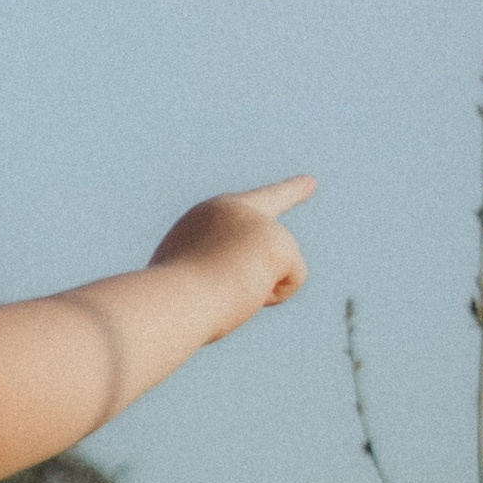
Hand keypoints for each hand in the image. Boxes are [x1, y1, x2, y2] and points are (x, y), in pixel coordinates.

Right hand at [148, 177, 314, 338]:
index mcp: (205, 217)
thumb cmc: (172, 302)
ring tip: (226, 291)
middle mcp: (232, 210)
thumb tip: (237, 290)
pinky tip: (246, 293)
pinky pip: (294, 279)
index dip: (265, 192)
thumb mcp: (187, 283)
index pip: (239, 202)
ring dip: (261, 288)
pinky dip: (276, 295)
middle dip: (292, 190)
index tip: (301, 180)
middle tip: (310, 182)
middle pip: (272, 202)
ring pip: (281, 263)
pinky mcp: (279, 242)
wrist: (174, 300)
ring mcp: (257, 222)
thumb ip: (216, 273)